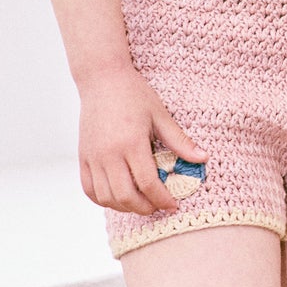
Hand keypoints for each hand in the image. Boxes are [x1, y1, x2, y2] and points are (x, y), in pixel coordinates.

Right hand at [77, 64, 205, 216]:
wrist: (102, 79)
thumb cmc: (133, 94)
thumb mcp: (160, 115)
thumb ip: (179, 141)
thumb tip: (203, 158)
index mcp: (131, 143)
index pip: (148, 184)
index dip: (163, 199)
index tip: (173, 204)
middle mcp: (109, 154)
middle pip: (126, 196)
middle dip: (145, 208)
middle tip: (157, 206)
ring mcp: (93, 157)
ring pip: (106, 197)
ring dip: (124, 206)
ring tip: (140, 202)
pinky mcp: (83, 157)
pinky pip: (89, 189)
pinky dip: (103, 199)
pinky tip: (118, 196)